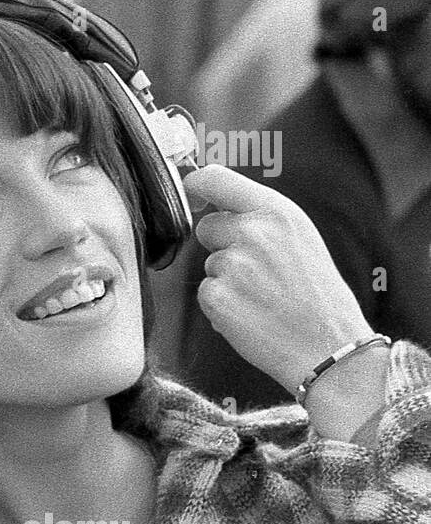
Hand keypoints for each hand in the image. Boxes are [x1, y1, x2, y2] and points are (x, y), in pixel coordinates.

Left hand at [185, 165, 372, 393]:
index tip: (194, 190)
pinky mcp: (216, 296)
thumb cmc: (318, 295)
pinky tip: (252, 314)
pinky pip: (206, 293)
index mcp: (276, 212)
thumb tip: (216, 201)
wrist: (329, 346)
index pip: (216, 178)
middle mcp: (252, 232)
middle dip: (221, 245)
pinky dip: (221, 305)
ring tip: (262, 296)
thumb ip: (261, 216)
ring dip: (226, 279)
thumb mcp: (300, 238)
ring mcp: (232, 265)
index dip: (197, 183)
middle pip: (206, 226)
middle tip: (256, 270)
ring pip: (208, 264)